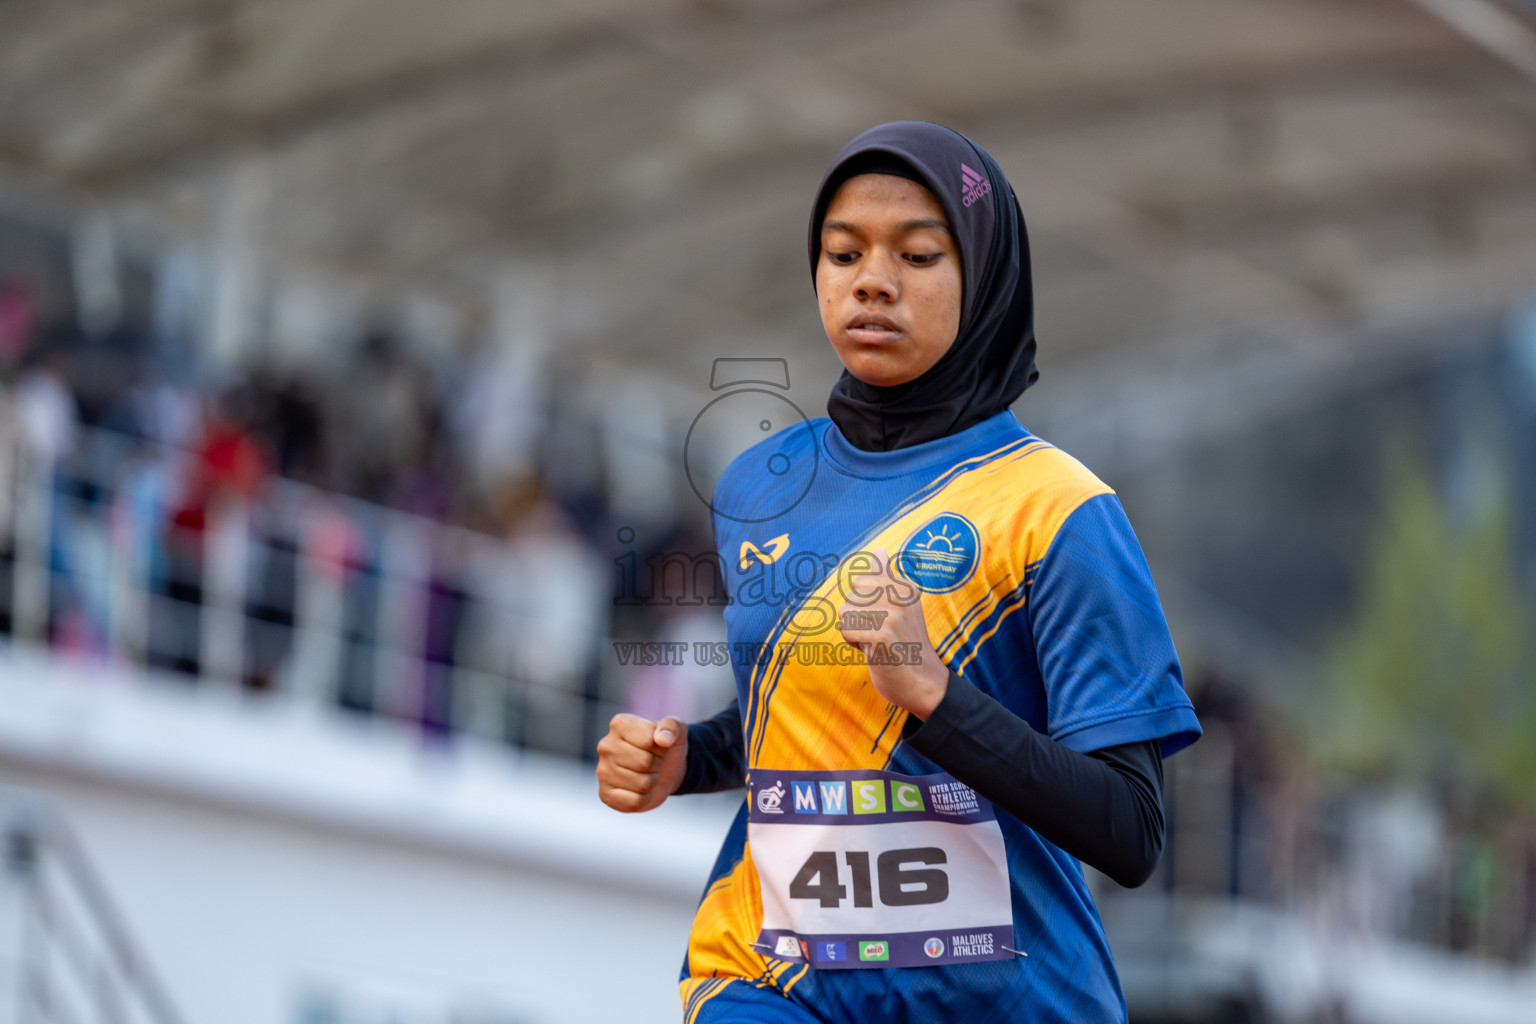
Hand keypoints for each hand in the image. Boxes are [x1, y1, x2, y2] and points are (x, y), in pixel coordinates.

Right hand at [596, 713, 687, 812]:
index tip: (658, 744)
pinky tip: (639, 790)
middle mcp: (606, 746)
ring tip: (646, 774)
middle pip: (645, 762)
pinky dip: (645, 799)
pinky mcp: (605, 794)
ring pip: (642, 784)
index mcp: (620, 724)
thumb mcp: (677, 731)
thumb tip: (662, 739)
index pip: (649, 740)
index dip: (662, 746)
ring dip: (652, 782)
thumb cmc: (666, 747)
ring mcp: (602, 771)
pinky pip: (634, 802)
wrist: (665, 770)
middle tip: (654, 762)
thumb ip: (673, 726)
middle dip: (657, 765)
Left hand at [836, 546, 948, 718]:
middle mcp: (901, 595)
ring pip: (845, 613)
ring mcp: (893, 615)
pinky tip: (875, 653)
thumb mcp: (901, 607)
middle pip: (850, 596)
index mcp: (906, 586)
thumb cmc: (906, 645)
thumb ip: (887, 578)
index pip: (859, 581)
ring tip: (877, 643)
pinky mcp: (883, 635)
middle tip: (880, 634)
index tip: (883, 620)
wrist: (924, 683)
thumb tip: (879, 550)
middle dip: (856, 618)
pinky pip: (847, 631)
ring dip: (854, 633)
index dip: (863, 604)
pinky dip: (854, 645)